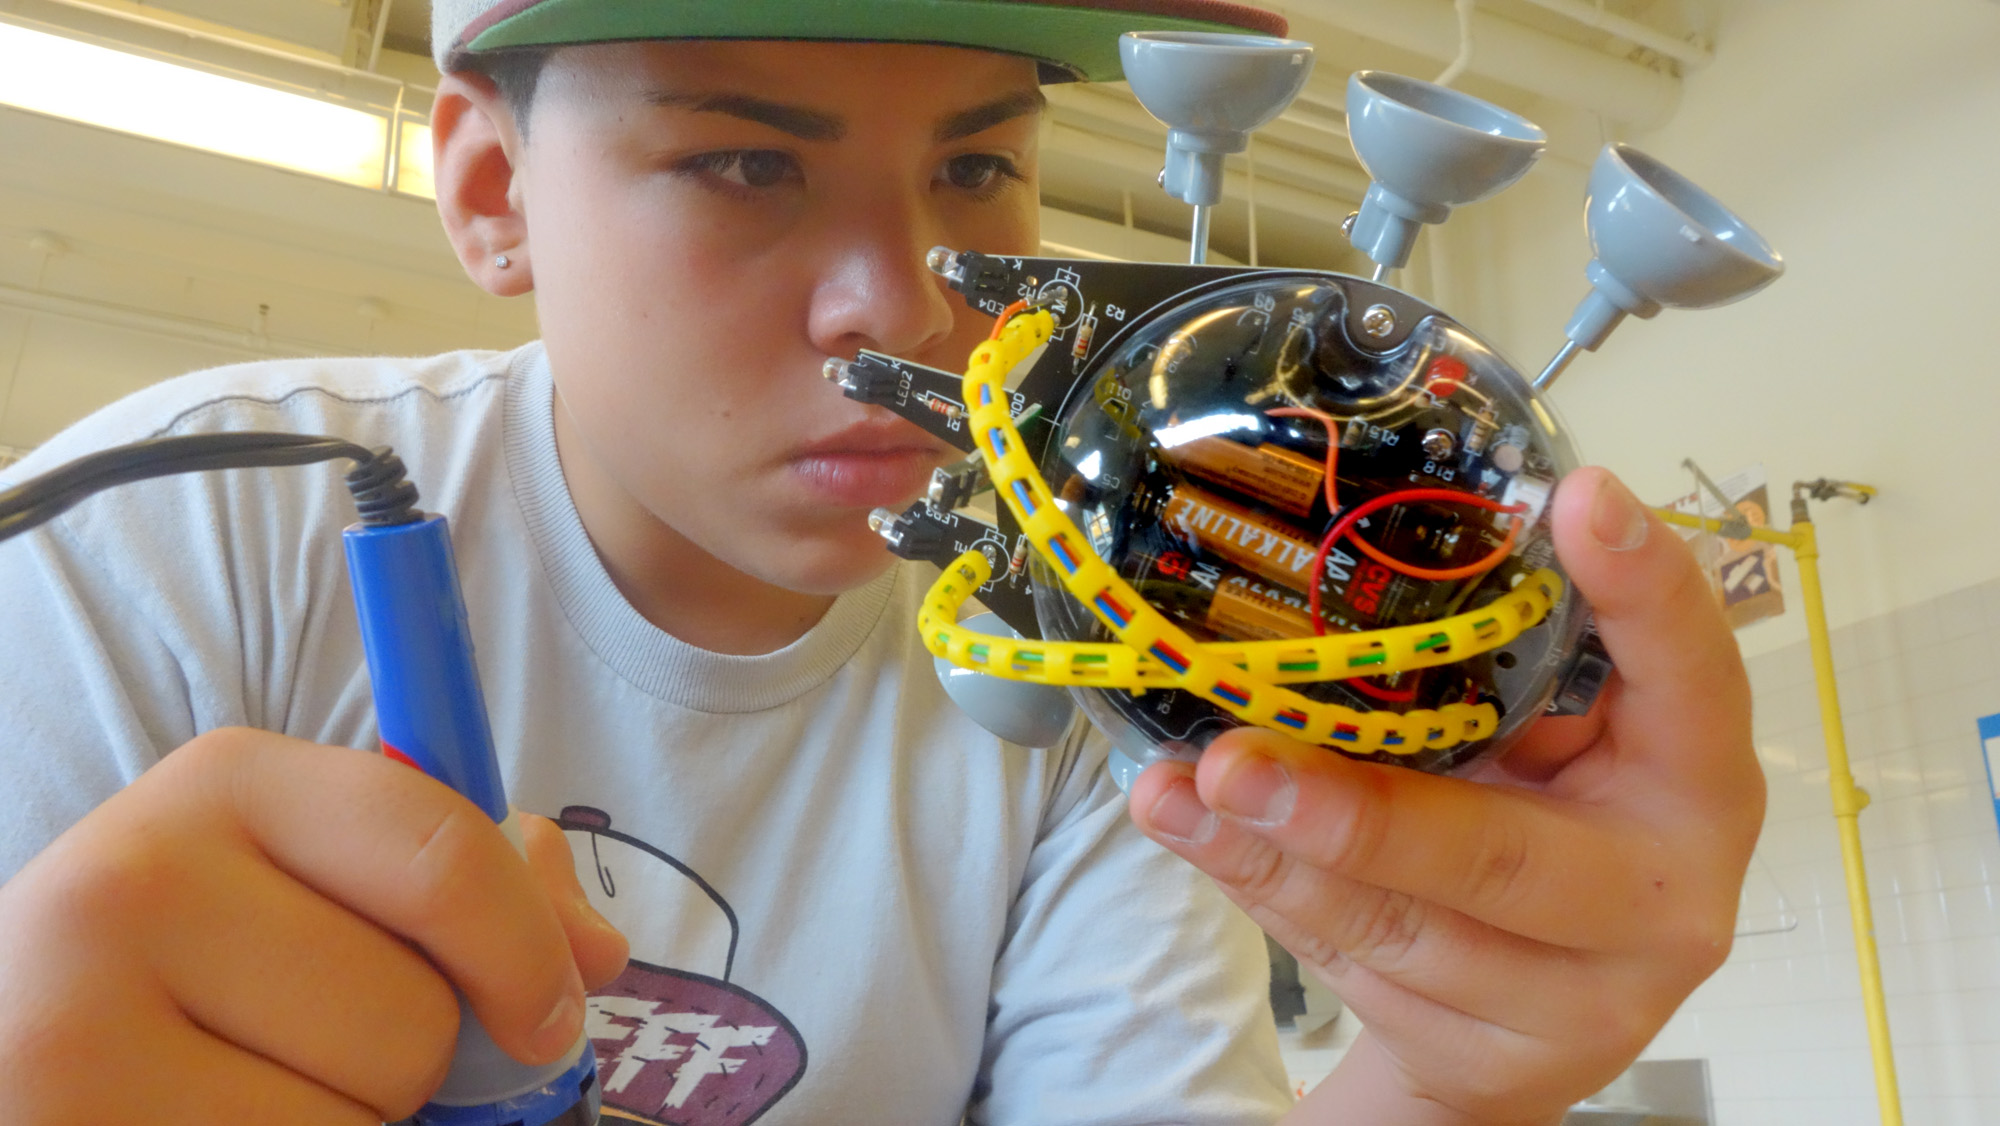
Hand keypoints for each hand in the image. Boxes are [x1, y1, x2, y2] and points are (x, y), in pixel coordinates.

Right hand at [0, 729, 628, 1123]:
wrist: (17, 1034)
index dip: (525, 956)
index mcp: (227, 781)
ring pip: (352, 1121)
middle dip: (405, 1063)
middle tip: (312, 1048)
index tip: (545, 1018)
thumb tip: (595, 955)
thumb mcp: (317, 883)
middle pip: (412, 1020)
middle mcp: (130, 882)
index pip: (443, 856)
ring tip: (246, 1089)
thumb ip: (468, 889)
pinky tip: (206, 1122)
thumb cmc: (199, 962)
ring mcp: (68, 1027)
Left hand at [1128, 467, 1763, 1125]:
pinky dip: (1264, 890)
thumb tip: (1340, 567)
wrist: (1521, 1024)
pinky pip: (1359, 966)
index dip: (1645, 591)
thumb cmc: (1536, 831)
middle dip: (1360, 817)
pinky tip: (1193, 832)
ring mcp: (1585, 999)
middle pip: (1507, 861)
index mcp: (1697, 779)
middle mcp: (1663, 895)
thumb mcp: (1546, 748)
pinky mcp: (1499, 1061)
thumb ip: (1496, 679)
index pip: (1693, 674)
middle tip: (1237, 758)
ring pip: (1407, 926)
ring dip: (1274, 854)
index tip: (1578, 499)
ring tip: (1180, 790)